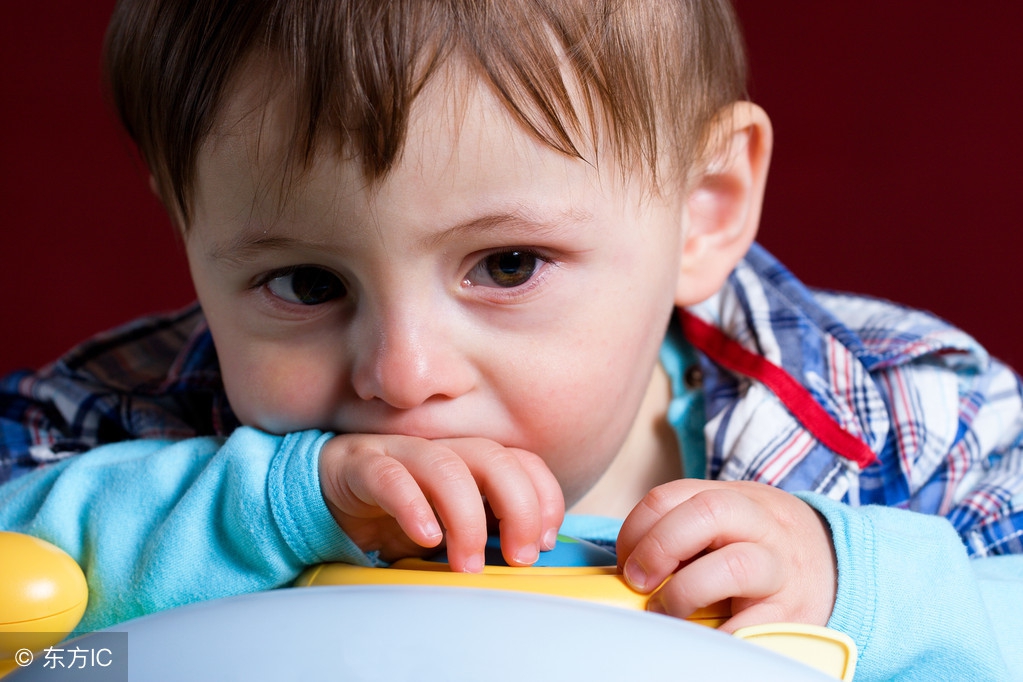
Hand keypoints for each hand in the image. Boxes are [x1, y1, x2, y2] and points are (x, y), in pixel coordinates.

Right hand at [318, 434, 564, 572]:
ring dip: (466, 518)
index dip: (544, 497)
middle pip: (494, 458)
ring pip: (446, 467)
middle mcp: (442, 449)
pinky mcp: (361, 465)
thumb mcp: (449, 529)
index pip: (522, 461)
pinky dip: (412, 506)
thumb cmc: (395, 516)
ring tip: (466, 564)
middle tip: (518, 557)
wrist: (325, 501)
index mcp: (470, 460)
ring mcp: (401, 452)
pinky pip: (390, 478)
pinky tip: (425, 538)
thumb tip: (529, 564)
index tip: (545, 542)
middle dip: (518, 507)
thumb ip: (486, 534)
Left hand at [616, 479, 835, 631]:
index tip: (625, 560)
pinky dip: (721, 634)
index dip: (637, 528)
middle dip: (660, 546)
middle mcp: (762, 525)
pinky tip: (703, 636)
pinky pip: (753, 626)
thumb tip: (626, 566)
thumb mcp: (729, 523)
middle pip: (707, 512)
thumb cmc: (763, 547)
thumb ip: (684, 530)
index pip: (672, 495)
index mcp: (735, 498)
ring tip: (667, 611)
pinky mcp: (795, 615)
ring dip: (686, 591)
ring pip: (734, 565)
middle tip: (638, 581)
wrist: (839, 568)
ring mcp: (781, 569)